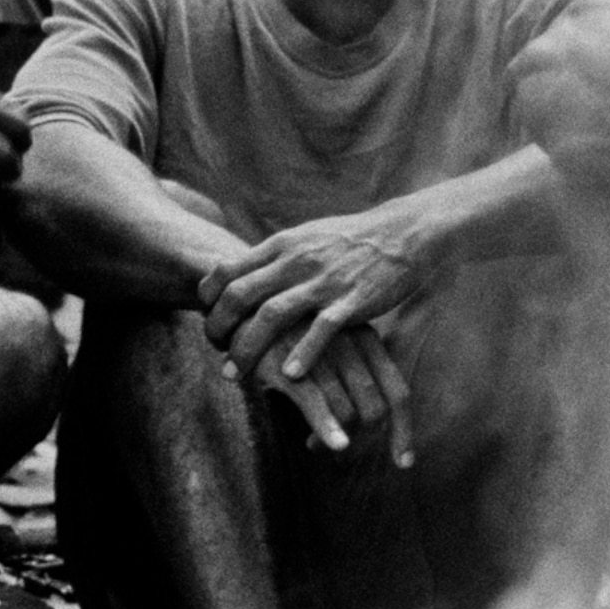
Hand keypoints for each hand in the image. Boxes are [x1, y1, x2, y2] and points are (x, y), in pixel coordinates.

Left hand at [199, 202, 439, 400]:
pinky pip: (322, 329)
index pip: (227, 270)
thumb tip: (237, 275)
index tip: (205, 318)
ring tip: (234, 373)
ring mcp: (324, 281)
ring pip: (272, 315)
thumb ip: (272, 258)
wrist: (404, 233)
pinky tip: (289, 376)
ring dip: (248, 347)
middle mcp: (297, 262)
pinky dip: (303, 352)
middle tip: (214, 351)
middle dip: (218, 327)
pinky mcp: (353, 300)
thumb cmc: (349, 241)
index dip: (208, 298)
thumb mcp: (304, 238)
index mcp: (281, 246)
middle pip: (241, 296)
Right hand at [273, 323, 413, 463]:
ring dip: (337, 439)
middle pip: (375, 409)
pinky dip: (328, 429)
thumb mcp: (332, 342)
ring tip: (314, 446)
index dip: (403, 431)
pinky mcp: (291, 366)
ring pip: (348, 412)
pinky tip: (334, 445)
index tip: (404, 463)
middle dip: (363, 439)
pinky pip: (318, 405)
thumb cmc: (293, 334)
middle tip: (339, 451)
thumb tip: (366, 420)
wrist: (243, 310)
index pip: (398, 393)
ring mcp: (322, 354)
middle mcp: (351, 345)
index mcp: (367, 339)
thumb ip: (354, 372)